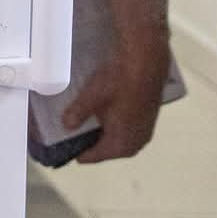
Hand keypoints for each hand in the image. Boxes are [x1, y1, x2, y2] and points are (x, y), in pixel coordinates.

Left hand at [64, 31, 169, 162]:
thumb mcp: (92, 96)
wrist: (147, 61)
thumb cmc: (119, 80)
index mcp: (123, 142)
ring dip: (106, 137)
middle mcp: (137, 142)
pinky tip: (106, 118)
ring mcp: (145, 131)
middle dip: (93, 146)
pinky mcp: (149, 119)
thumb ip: (78, 113)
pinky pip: (130, 132)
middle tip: (75, 139)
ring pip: (121, 142)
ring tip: (87, 128)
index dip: (81, 153)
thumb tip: (67, 126)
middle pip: (110, 151)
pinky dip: (116, 129)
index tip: (66, 151)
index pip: (97, 156)